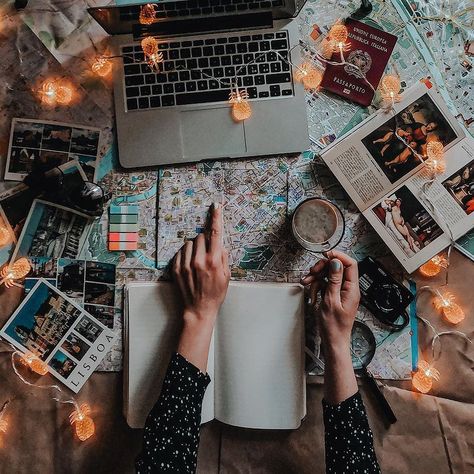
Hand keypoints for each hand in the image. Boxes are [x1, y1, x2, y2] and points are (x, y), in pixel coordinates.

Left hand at [172, 203, 229, 371]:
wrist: (198, 310)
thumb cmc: (215, 294)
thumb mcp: (226, 276)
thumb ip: (223, 257)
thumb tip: (219, 243)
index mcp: (214, 261)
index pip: (215, 233)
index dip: (216, 217)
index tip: (216, 206)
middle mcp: (199, 260)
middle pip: (201, 237)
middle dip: (205, 242)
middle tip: (208, 255)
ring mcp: (186, 264)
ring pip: (189, 243)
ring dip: (194, 248)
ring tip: (198, 262)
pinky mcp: (176, 269)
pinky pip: (180, 252)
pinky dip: (186, 256)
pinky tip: (190, 267)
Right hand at [301, 250, 359, 348]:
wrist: (333, 341)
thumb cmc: (333, 326)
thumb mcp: (330, 301)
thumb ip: (334, 280)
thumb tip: (336, 263)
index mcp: (352, 289)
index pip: (350, 264)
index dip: (338, 256)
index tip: (326, 255)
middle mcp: (348, 288)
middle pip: (337, 267)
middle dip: (323, 267)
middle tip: (312, 272)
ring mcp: (341, 292)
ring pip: (329, 275)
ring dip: (316, 277)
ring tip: (307, 283)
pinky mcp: (334, 295)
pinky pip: (325, 284)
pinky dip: (317, 286)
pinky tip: (312, 293)